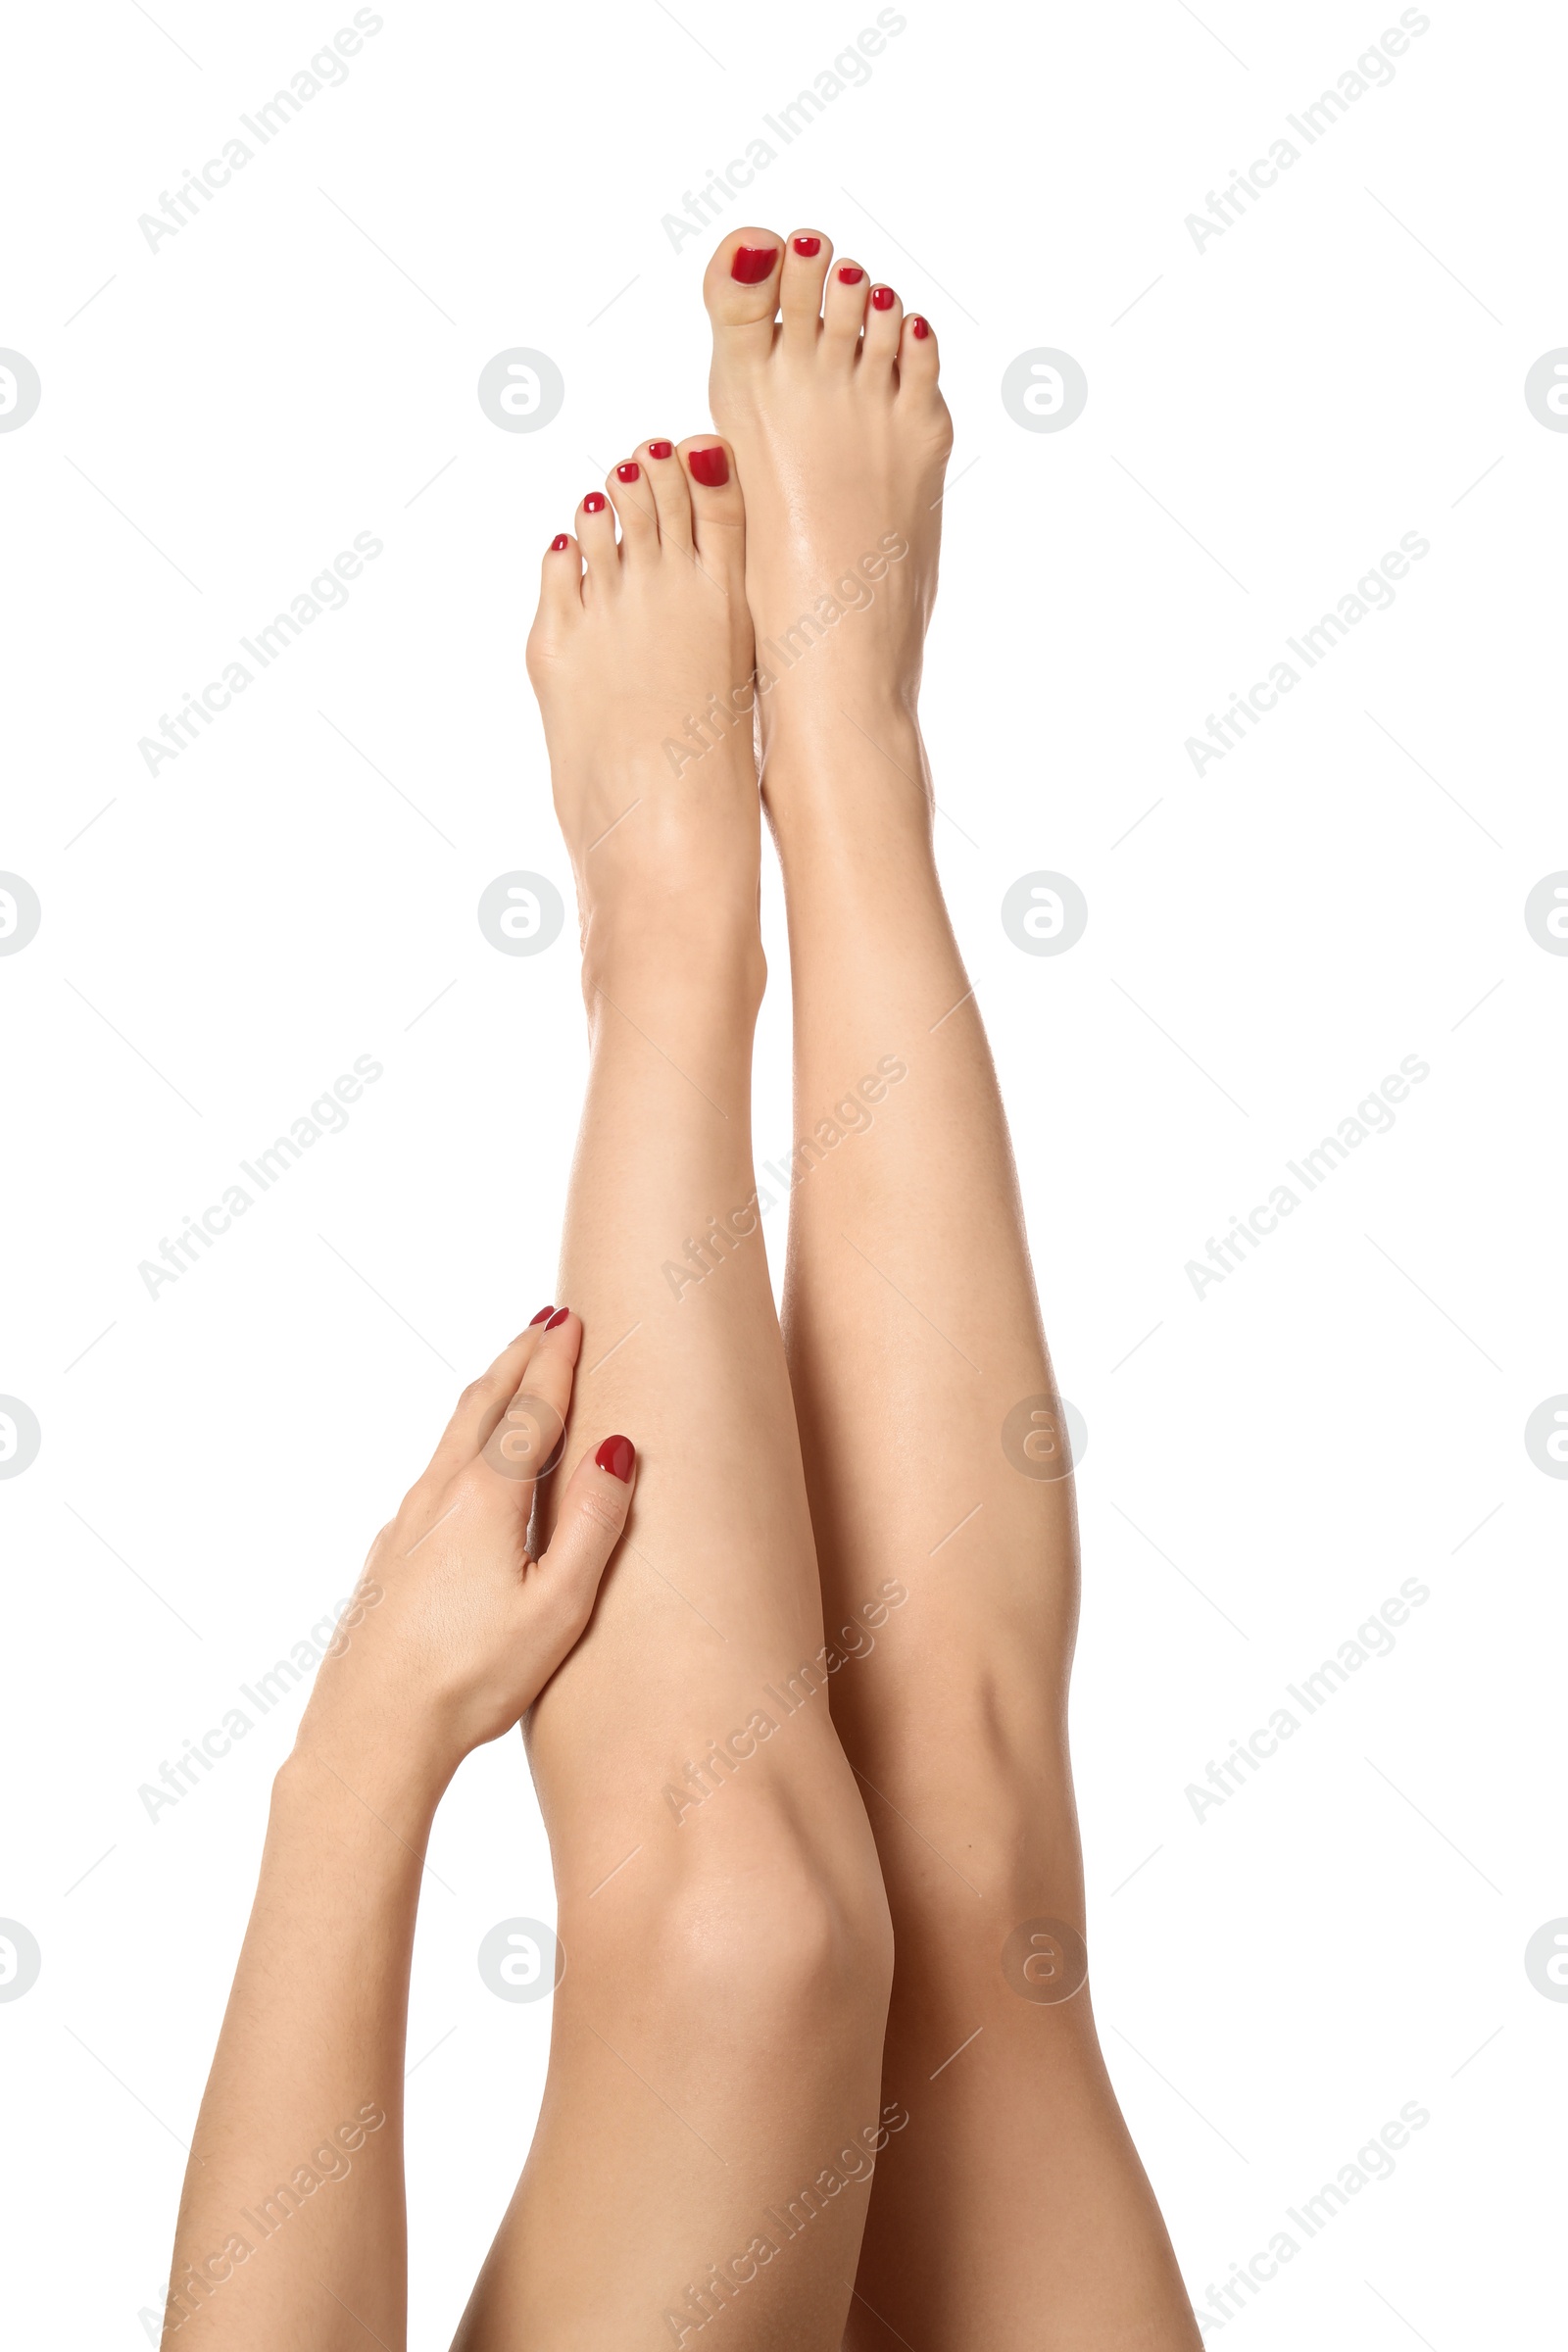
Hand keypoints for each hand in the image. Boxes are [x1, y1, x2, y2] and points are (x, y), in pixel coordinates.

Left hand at [294, 1311, 634, 1794]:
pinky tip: (465, 1471)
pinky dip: (461, 1444)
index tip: (571, 1321)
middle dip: (517, 1359)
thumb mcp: (557, 1607)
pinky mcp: (388, 1558)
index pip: (530, 1409)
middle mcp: (438, 1496)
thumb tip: (617, 1448)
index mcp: (486, 1499)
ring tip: (510, 1379)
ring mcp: (405, 1525)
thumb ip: (593, 1524)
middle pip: (481, 1406)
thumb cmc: (470, 1680)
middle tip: (545, 1324)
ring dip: (487, 1398)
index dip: (555, 1361)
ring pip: (450, 1439)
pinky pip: (431, 1476)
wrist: (370, 1731)